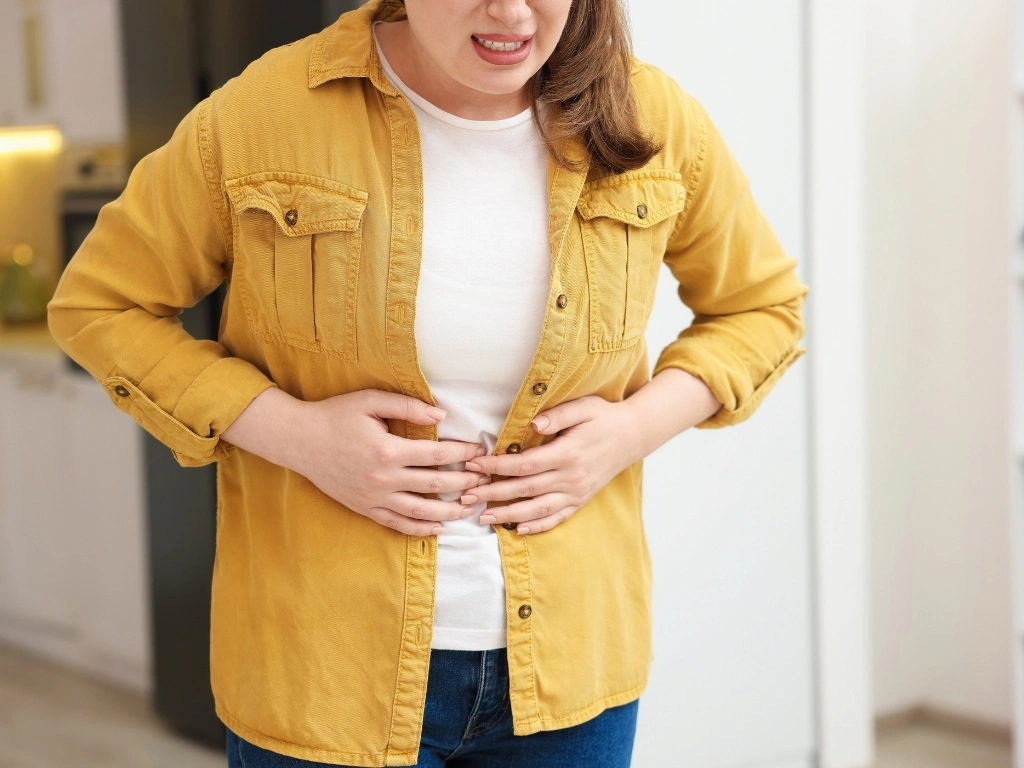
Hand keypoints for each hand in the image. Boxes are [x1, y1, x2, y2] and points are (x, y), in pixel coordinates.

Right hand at [225, 387, 491, 535]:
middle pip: (435, 484)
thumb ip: (407, 407)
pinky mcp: (364, 508)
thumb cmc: (335, 416)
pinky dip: (420, 529)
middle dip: (464, 483)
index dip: (463, 453)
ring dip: (449, 510)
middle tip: (485, 481)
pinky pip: (396, 523)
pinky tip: (439, 528)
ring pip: (420, 511)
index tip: (480, 451)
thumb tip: (441, 414)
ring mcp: (373, 497)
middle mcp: (383, 478)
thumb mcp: (370, 401)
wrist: (299, 440)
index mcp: (387, 450)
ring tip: (470, 508)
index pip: (437, 454)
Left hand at [460, 396, 643, 534]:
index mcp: (568, 453)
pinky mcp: (580, 500)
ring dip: (508, 514)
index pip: (524, 463)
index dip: (497, 466)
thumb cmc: (604, 417)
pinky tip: (517, 529)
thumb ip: (558, 415)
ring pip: (537, 509)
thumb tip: (534, 424)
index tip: (474, 464)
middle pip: (525, 489)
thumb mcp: (584, 407)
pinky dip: (537, 526)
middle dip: (492, 493)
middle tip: (466, 495)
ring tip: (482, 517)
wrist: (633, 436)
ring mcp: (576, 492)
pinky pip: (557, 518)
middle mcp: (571, 477)